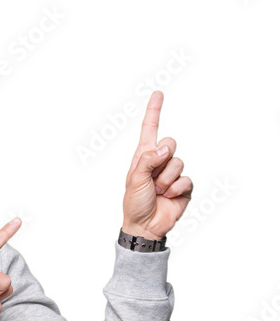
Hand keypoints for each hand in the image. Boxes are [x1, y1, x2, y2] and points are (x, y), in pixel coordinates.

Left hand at [122, 90, 192, 239]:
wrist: (145, 227)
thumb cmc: (135, 203)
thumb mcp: (135, 178)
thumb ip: (148, 159)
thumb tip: (166, 147)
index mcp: (144, 156)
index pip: (150, 129)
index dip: (154, 111)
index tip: (158, 93)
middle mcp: (159, 161)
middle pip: (171, 143)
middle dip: (162, 161)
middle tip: (152, 179)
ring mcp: (172, 174)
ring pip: (178, 163)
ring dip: (166, 180)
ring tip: (157, 192)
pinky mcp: (183, 186)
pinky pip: (186, 180)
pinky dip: (176, 190)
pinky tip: (168, 198)